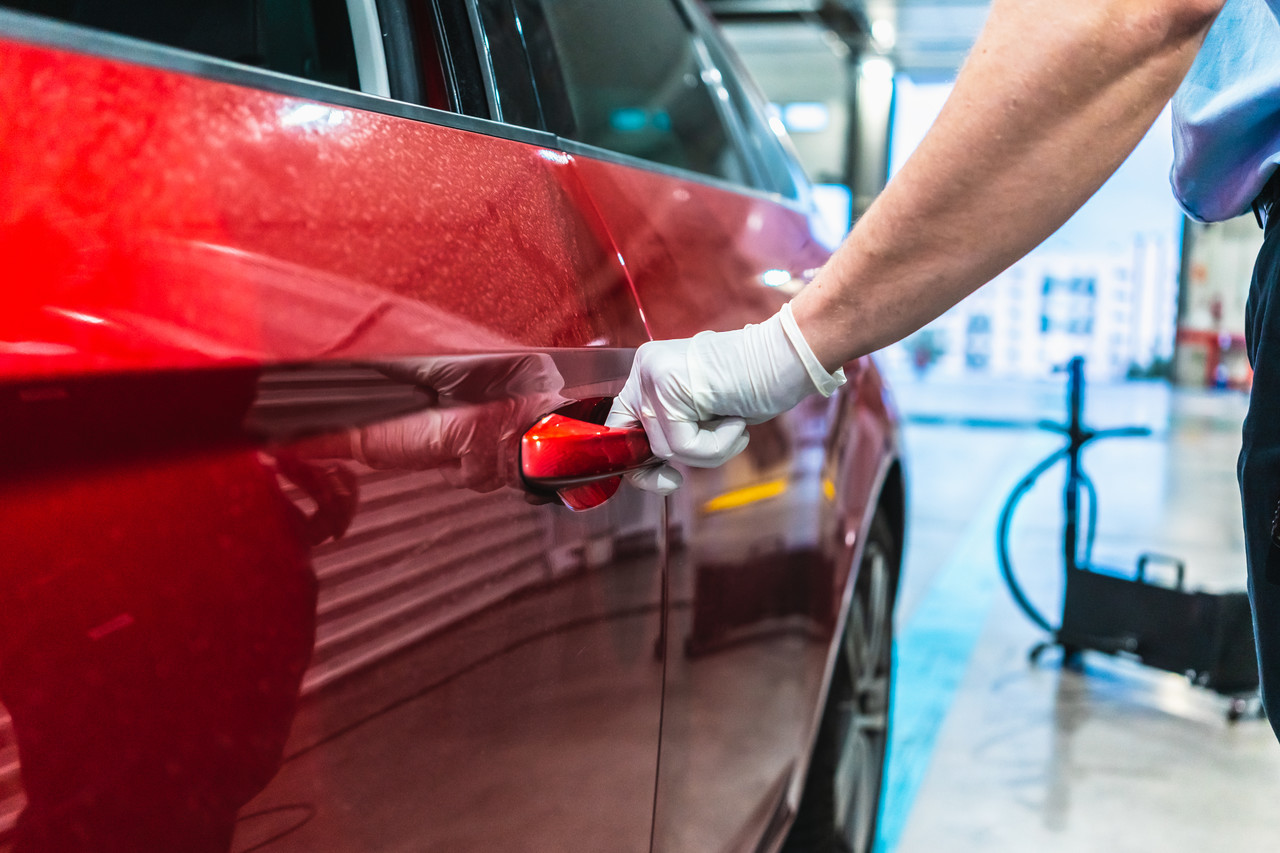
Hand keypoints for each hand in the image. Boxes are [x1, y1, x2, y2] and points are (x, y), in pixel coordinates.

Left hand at [606, 303, 844, 492]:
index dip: (639, 464)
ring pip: (666, 448)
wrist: (789, 358)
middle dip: (674, 461)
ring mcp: (655, 375)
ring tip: (734, 423)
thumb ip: (675, 429)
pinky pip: (685, 446)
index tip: (666, 479)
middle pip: (640, 444)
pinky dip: (717, 446)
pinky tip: (736, 420)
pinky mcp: (670, 386)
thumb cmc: (756, 385)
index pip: (620, 426)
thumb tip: (652, 471)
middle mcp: (645, 369)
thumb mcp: (704, 412)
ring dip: (709, 450)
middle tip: (708, 454)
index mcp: (649, 372)